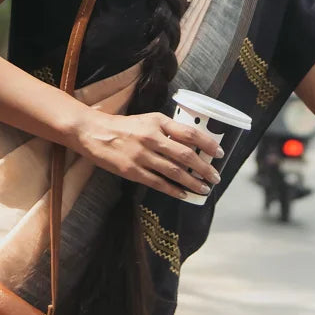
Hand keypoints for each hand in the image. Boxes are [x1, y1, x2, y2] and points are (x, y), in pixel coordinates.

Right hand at [75, 108, 222, 200]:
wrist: (95, 132)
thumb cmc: (125, 126)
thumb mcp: (148, 119)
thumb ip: (168, 129)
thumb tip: (192, 142)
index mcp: (158, 122)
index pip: (189, 133)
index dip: (207, 144)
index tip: (219, 153)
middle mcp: (152, 138)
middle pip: (185, 155)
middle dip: (204, 168)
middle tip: (216, 177)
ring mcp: (142, 155)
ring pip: (174, 171)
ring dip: (192, 182)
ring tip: (204, 189)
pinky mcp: (132, 171)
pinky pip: (158, 183)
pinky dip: (173, 190)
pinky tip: (184, 194)